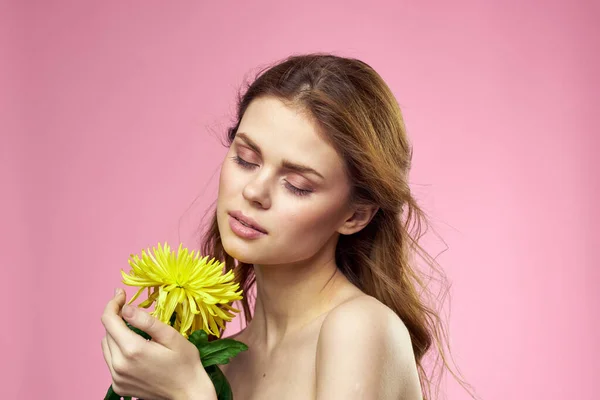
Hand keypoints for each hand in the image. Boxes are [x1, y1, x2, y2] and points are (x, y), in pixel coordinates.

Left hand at [101, 288, 216, 399]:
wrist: (188, 394)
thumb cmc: (185, 363)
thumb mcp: (171, 337)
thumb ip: (147, 322)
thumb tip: (126, 308)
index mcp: (132, 349)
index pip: (109, 320)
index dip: (113, 304)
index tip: (121, 294)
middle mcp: (119, 365)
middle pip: (107, 332)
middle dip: (117, 318)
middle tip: (132, 310)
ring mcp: (117, 378)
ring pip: (106, 347)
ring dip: (116, 335)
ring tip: (135, 332)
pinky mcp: (118, 386)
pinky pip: (111, 362)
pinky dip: (118, 351)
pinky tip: (136, 351)